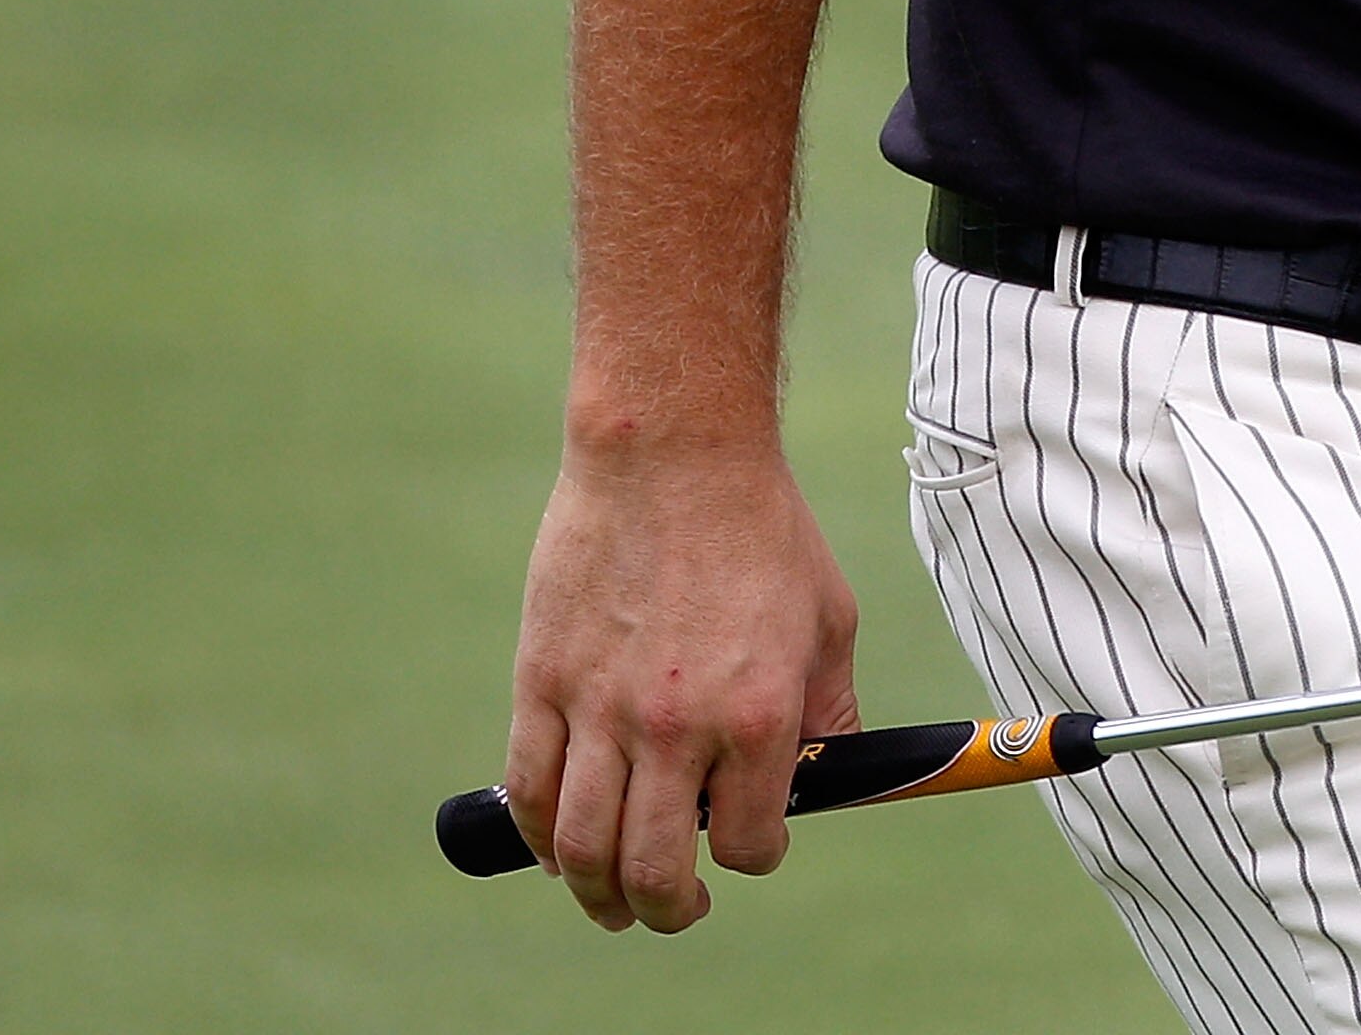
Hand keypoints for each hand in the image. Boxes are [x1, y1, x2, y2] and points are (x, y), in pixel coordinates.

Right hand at [502, 435, 862, 931]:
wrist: (674, 451)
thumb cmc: (763, 528)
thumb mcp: (828, 617)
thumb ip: (829, 707)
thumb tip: (833, 772)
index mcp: (758, 715)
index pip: (750, 843)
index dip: (756, 856)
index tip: (754, 844)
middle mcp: (676, 726)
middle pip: (654, 870)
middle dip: (667, 909)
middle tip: (674, 909)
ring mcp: (600, 707)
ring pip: (581, 848)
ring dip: (595, 894)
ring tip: (612, 901)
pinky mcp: (542, 681)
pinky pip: (527, 791)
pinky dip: (538, 837)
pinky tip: (558, 846)